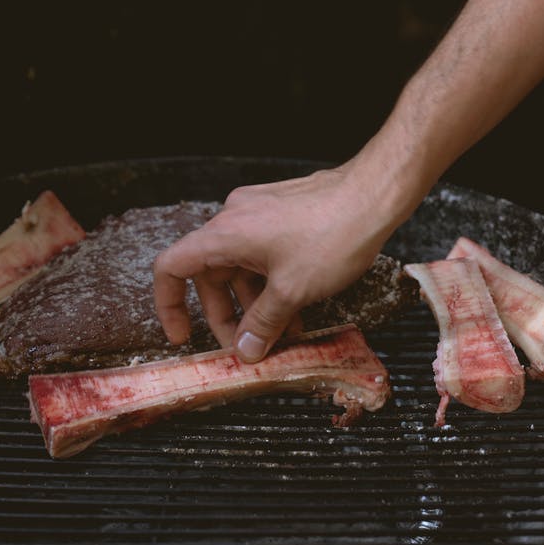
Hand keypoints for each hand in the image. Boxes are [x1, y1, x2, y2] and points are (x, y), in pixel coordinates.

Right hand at [153, 164, 402, 361]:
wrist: (374, 195)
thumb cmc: (333, 234)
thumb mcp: (292, 291)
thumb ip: (262, 324)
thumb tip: (245, 350)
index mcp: (224, 234)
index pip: (171, 268)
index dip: (169, 306)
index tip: (183, 334)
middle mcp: (234, 218)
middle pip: (210, 274)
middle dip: (226, 315)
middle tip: (246, 346)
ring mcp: (259, 213)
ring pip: (241, 266)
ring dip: (255, 303)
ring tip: (283, 334)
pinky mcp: (281, 213)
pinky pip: (263, 254)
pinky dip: (271, 283)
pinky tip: (297, 310)